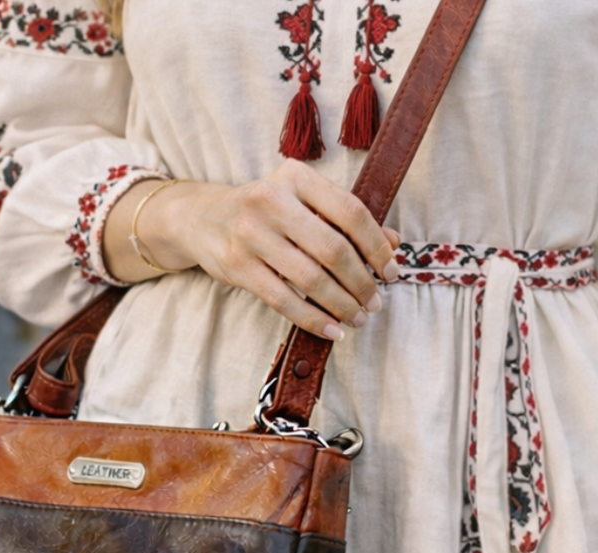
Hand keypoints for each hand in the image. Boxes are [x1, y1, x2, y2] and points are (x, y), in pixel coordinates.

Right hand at [106, 161, 400, 339]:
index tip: (390, 271)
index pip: (350, 212)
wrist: (203, 218)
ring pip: (311, 279)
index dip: (377, 246)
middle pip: (333, 249)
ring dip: (341, 305)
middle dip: (361, 282)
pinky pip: (285, 300)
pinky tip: (333, 330)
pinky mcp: (237, 266)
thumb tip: (394, 244)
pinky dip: (314, 320)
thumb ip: (348, 220)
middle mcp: (271, 200)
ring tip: (358, 317)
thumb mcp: (305, 203)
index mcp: (296, 177)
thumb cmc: (268, 212)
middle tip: (375, 302)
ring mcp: (251, 234)